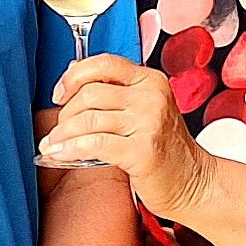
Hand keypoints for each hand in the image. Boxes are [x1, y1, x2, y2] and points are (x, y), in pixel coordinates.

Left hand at [41, 56, 206, 217]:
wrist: (193, 182)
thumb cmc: (165, 149)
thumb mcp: (144, 110)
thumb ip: (115, 91)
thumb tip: (72, 74)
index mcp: (150, 80)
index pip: (103, 63)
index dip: (73, 76)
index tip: (59, 94)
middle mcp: (151, 96)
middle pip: (90, 93)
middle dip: (64, 113)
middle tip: (56, 131)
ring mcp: (149, 122)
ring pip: (88, 118)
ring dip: (62, 134)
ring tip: (52, 145)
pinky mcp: (143, 150)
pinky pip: (95, 144)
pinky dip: (71, 149)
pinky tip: (61, 154)